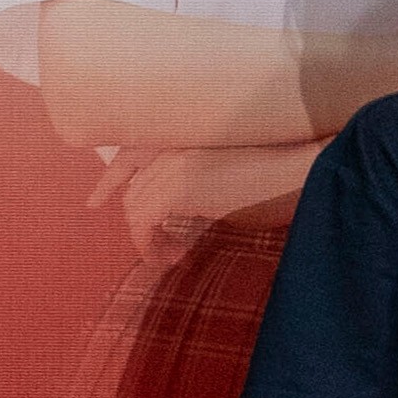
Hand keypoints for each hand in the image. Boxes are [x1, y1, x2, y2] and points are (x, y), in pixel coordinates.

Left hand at [114, 140, 314, 257]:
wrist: (303, 172)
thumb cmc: (281, 180)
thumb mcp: (231, 179)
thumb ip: (198, 186)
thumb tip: (184, 209)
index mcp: (182, 139)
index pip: (129, 155)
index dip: (110, 179)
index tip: (94, 201)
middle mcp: (171, 148)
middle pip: (134, 192)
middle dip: (140, 225)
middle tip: (163, 250)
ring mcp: (172, 165)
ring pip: (136, 209)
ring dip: (148, 239)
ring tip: (171, 256)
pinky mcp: (178, 188)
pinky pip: (144, 223)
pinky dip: (149, 245)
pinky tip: (169, 258)